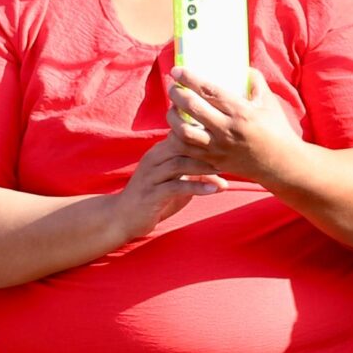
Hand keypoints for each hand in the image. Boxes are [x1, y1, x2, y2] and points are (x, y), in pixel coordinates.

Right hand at [106, 133, 225, 242]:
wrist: (121, 218)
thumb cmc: (153, 198)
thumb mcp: (176, 183)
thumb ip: (196, 176)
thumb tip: (224, 178)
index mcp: (159, 152)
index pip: (182, 133)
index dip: (204, 133)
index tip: (228, 137)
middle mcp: (154, 159)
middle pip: (182, 143)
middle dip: (207, 147)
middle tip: (230, 151)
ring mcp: (151, 176)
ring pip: (180, 163)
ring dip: (204, 166)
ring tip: (224, 169)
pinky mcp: (151, 194)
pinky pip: (176, 186)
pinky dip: (198, 187)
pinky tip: (215, 189)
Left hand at [170, 67, 301, 182]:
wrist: (281, 163)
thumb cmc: (276, 128)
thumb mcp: (268, 101)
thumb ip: (254, 80)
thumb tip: (239, 66)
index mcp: (241, 112)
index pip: (209, 91)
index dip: (190, 79)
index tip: (177, 71)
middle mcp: (227, 130)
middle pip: (192, 109)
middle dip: (177, 94)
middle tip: (173, 87)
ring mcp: (218, 149)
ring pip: (183, 133)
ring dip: (172, 118)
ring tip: (173, 109)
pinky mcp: (213, 162)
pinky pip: (186, 151)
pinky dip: (177, 138)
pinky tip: (177, 129)